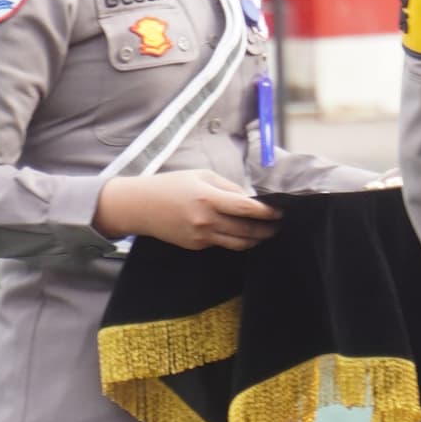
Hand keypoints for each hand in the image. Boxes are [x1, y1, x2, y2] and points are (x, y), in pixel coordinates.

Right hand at [95, 169, 276, 250]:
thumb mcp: (201, 176)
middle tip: (278, 225)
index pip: (246, 208)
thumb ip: (227, 187)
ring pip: (237, 243)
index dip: (266, 212)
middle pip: (246, 230)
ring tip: (266, 233)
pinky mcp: (195, 246)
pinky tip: (242, 233)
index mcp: (208, 198)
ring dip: (255, 239)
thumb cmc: (171, 185)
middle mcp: (206, 220)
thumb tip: (250, 198)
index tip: (280, 211)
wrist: (140, 206)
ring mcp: (200, 236)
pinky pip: (221, 243)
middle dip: (266, 229)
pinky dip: (234, 239)